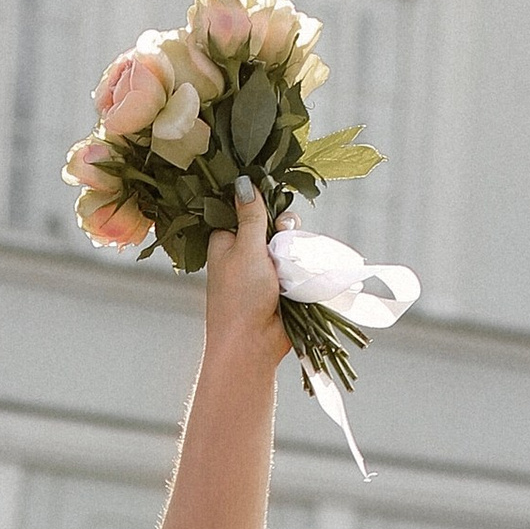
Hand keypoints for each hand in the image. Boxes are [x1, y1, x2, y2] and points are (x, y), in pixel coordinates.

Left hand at [202, 178, 287, 366]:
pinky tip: (304, 268)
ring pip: (288, 243)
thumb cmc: (240, 298)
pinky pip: (297, 263)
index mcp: (226, 240)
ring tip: (290, 263)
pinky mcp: (281, 284)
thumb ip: (251, 216)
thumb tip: (245, 182)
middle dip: (283, 228)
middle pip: (272, 223)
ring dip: (294, 248)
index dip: (261, 203)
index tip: (273, 203)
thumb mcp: (245, 249)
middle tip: (282, 240)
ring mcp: (264, 269)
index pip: (246, 208)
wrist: (252, 346)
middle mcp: (244, 252)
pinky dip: (302, 264)